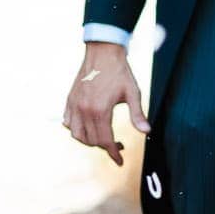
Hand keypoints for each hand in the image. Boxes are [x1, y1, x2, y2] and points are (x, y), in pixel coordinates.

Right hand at [62, 42, 146, 165]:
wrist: (102, 53)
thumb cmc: (120, 72)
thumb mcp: (133, 93)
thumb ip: (137, 114)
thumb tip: (146, 132)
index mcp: (100, 110)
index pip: (105, 141)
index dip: (113, 153)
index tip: (120, 161)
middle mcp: (84, 110)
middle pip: (91, 140)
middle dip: (104, 147)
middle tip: (118, 145)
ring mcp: (74, 105)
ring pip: (76, 134)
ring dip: (88, 141)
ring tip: (102, 137)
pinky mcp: (70, 99)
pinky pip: (67, 122)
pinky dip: (75, 129)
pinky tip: (87, 126)